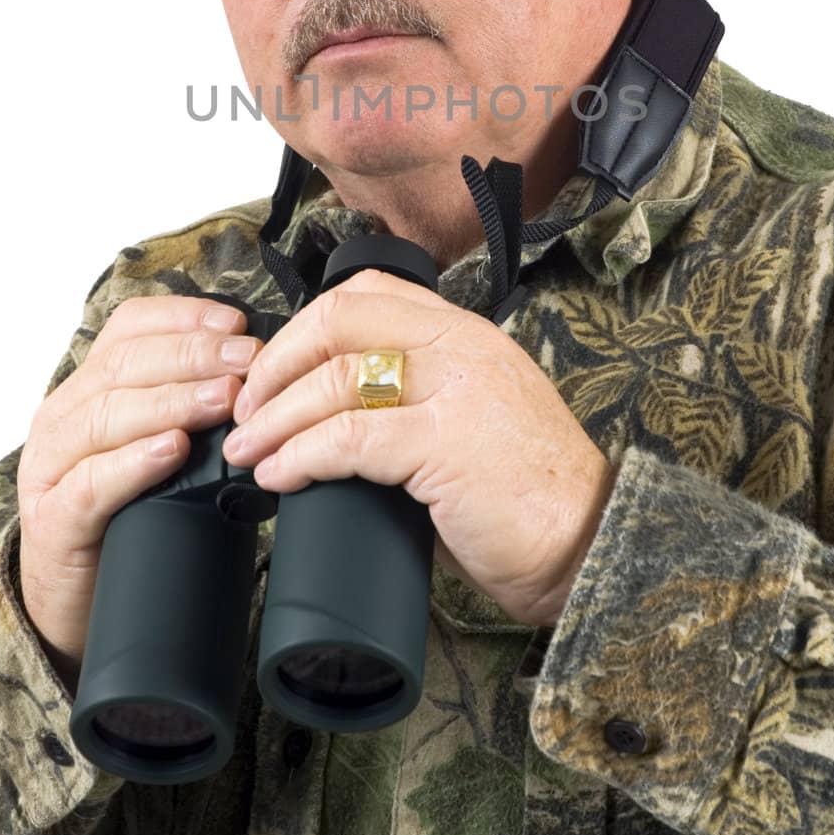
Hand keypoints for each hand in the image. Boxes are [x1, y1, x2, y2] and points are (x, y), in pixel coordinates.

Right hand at [17, 296, 262, 679]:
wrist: (76, 606)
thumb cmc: (130, 519)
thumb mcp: (160, 449)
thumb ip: (191, 408)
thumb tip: (262, 374)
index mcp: (86, 388)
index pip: (128, 328)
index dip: (183, 317)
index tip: (235, 322)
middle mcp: (62, 418)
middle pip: (123, 364)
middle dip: (193, 355)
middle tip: (248, 360)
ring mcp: (50, 470)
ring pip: (107, 415)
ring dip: (173, 400)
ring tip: (224, 400)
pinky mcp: (53, 523)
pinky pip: (90, 482)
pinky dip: (134, 462)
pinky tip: (173, 450)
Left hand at [222, 269, 614, 627]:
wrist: (586, 542)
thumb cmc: (527, 492)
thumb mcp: (472, 415)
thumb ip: (417, 395)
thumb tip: (330, 414)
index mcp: (464, 331)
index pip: (365, 292)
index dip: (302, 327)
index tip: (271, 370)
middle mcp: (459, 345)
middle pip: (338, 322)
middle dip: (276, 365)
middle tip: (246, 408)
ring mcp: (454, 390)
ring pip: (334, 380)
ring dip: (274, 418)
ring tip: (247, 450)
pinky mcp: (444, 443)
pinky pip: (348, 437)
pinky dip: (300, 456)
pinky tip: (280, 476)